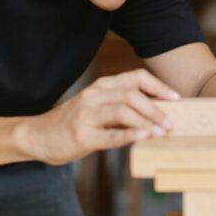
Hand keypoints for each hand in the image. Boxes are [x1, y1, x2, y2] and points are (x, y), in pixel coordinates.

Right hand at [15, 69, 178, 164]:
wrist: (39, 135)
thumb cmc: (76, 122)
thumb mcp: (98, 107)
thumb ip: (122, 106)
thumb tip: (158, 113)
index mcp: (102, 86)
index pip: (136, 77)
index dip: (158, 86)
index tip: (176, 98)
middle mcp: (94, 95)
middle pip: (132, 94)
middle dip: (156, 108)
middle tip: (171, 123)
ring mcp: (86, 114)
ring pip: (123, 111)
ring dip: (147, 121)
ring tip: (161, 132)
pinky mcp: (81, 135)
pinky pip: (110, 135)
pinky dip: (129, 135)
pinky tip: (144, 137)